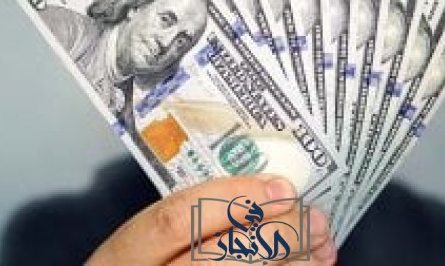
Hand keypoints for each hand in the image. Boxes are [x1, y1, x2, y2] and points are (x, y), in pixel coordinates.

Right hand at [87, 174, 336, 264]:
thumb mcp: (146, 247)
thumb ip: (189, 221)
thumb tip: (264, 192)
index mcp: (124, 256)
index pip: (177, 218)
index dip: (233, 198)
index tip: (280, 187)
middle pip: (222, 258)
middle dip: (278, 235)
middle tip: (314, 219)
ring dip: (293, 265)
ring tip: (320, 248)